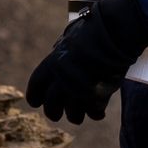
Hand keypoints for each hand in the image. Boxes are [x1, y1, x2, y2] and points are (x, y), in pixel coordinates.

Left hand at [26, 0, 147, 123]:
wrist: (113, 32)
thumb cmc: (93, 31)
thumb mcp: (69, 39)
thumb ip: (61, 54)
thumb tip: (56, 60)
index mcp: (51, 64)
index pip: (35, 88)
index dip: (35, 97)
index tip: (37, 102)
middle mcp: (61, 79)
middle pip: (50, 107)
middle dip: (53, 113)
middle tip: (57, 115)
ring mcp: (78, 89)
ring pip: (72, 115)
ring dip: (77, 115)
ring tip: (82, 113)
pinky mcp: (97, 95)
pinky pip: (93, 113)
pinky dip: (96, 113)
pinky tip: (99, 112)